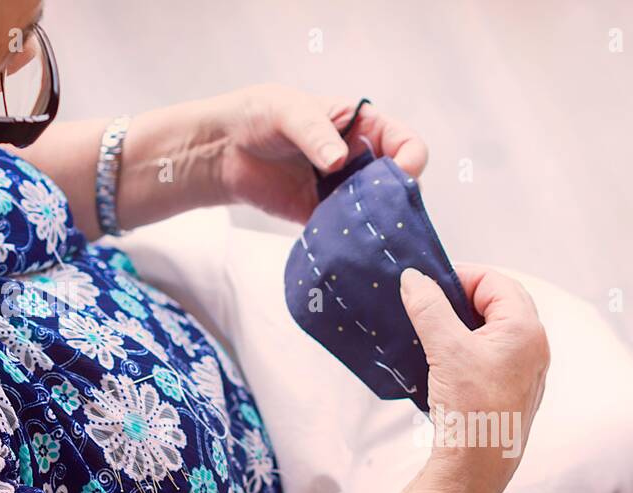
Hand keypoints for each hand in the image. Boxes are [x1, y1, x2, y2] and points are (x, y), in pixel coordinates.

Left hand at [208, 84, 428, 222]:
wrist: (222, 150)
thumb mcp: (288, 110)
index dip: (410, 160)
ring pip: (376, 212)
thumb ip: (314, 133)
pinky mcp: (325, 217)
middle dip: (394, 198)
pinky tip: (341, 242)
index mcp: (363, 127)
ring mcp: (344, 191)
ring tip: (358, 227)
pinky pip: (346, 232)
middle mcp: (361, 160)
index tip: (400, 175)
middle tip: (377, 207)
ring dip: (372, 222)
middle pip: (398, 184)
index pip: (406, 144)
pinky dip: (347, 239)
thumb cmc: (258, 115)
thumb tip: (337, 160)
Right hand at [399, 266, 549, 492]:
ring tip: (432, 332)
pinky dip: (468, 349)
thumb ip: (429, 307)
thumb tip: (413, 278)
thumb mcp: (445, 349)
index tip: (427, 285)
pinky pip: (492, 356)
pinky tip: (443, 361)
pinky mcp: (512, 392)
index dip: (460, 277)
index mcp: (526, 329)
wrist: (476, 471)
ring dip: (463, 325)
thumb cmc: (470, 408)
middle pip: (498, 303)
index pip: (494, 281)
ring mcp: (526, 372)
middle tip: (429, 305)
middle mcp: (534, 348)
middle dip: (462, 299)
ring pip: (494, 331)